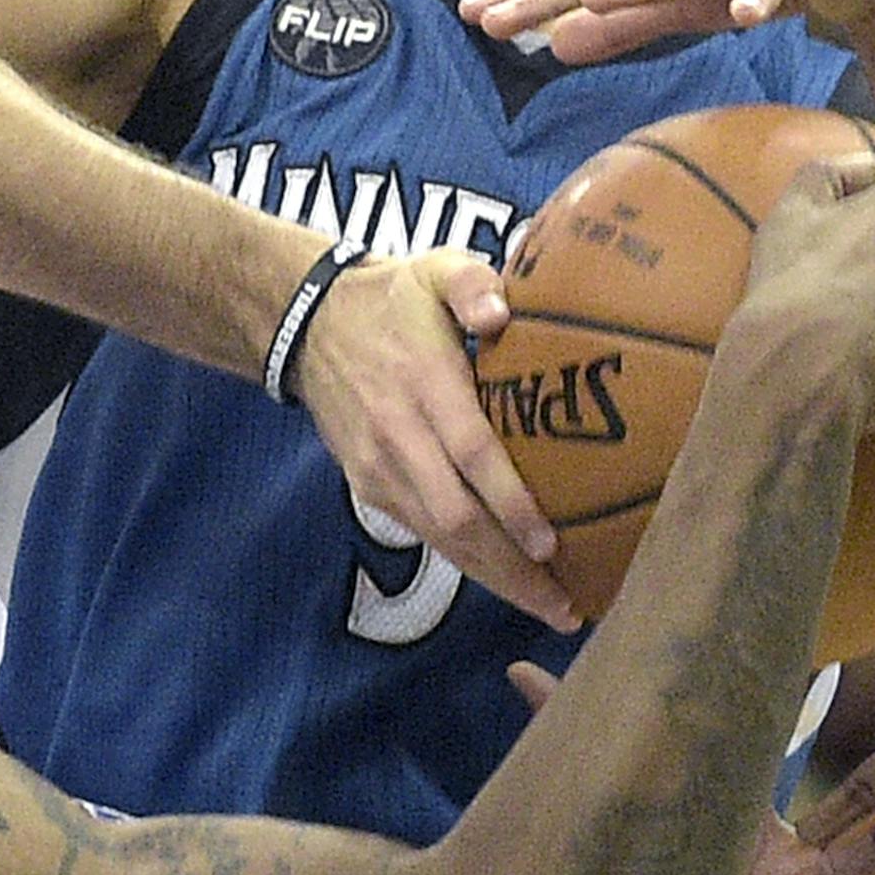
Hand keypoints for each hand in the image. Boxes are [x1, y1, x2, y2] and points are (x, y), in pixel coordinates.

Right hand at [293, 251, 576, 629]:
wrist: (307, 324)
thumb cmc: (393, 298)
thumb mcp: (434, 268)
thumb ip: (473, 283)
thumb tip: (502, 313)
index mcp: (425, 383)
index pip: (473, 454)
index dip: (512, 504)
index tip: (553, 544)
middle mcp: (400, 435)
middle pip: (458, 519)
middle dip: (513, 570)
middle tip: (567, 607)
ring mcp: (380, 466)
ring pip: (440, 538)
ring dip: (493, 579)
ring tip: (548, 606)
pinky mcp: (369, 484)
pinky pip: (424, 532)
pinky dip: (466, 561)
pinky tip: (506, 577)